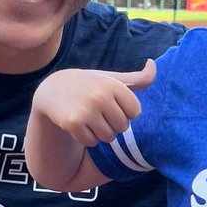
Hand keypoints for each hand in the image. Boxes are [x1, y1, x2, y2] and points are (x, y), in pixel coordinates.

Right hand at [33, 58, 155, 147]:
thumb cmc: (90, 86)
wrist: (53, 90)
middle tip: (99, 114)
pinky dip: (87, 139)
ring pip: (108, 138)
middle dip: (113, 125)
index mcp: (113, 85)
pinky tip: (79, 126)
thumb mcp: (112, 79)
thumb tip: (153, 64)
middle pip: (122, 127)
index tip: (113, 104)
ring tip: (90, 119)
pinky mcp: (73, 123)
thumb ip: (137, 78)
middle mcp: (100, 96)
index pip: (135, 112)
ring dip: (100, 134)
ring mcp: (86, 110)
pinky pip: (91, 142)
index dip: (125, 112)